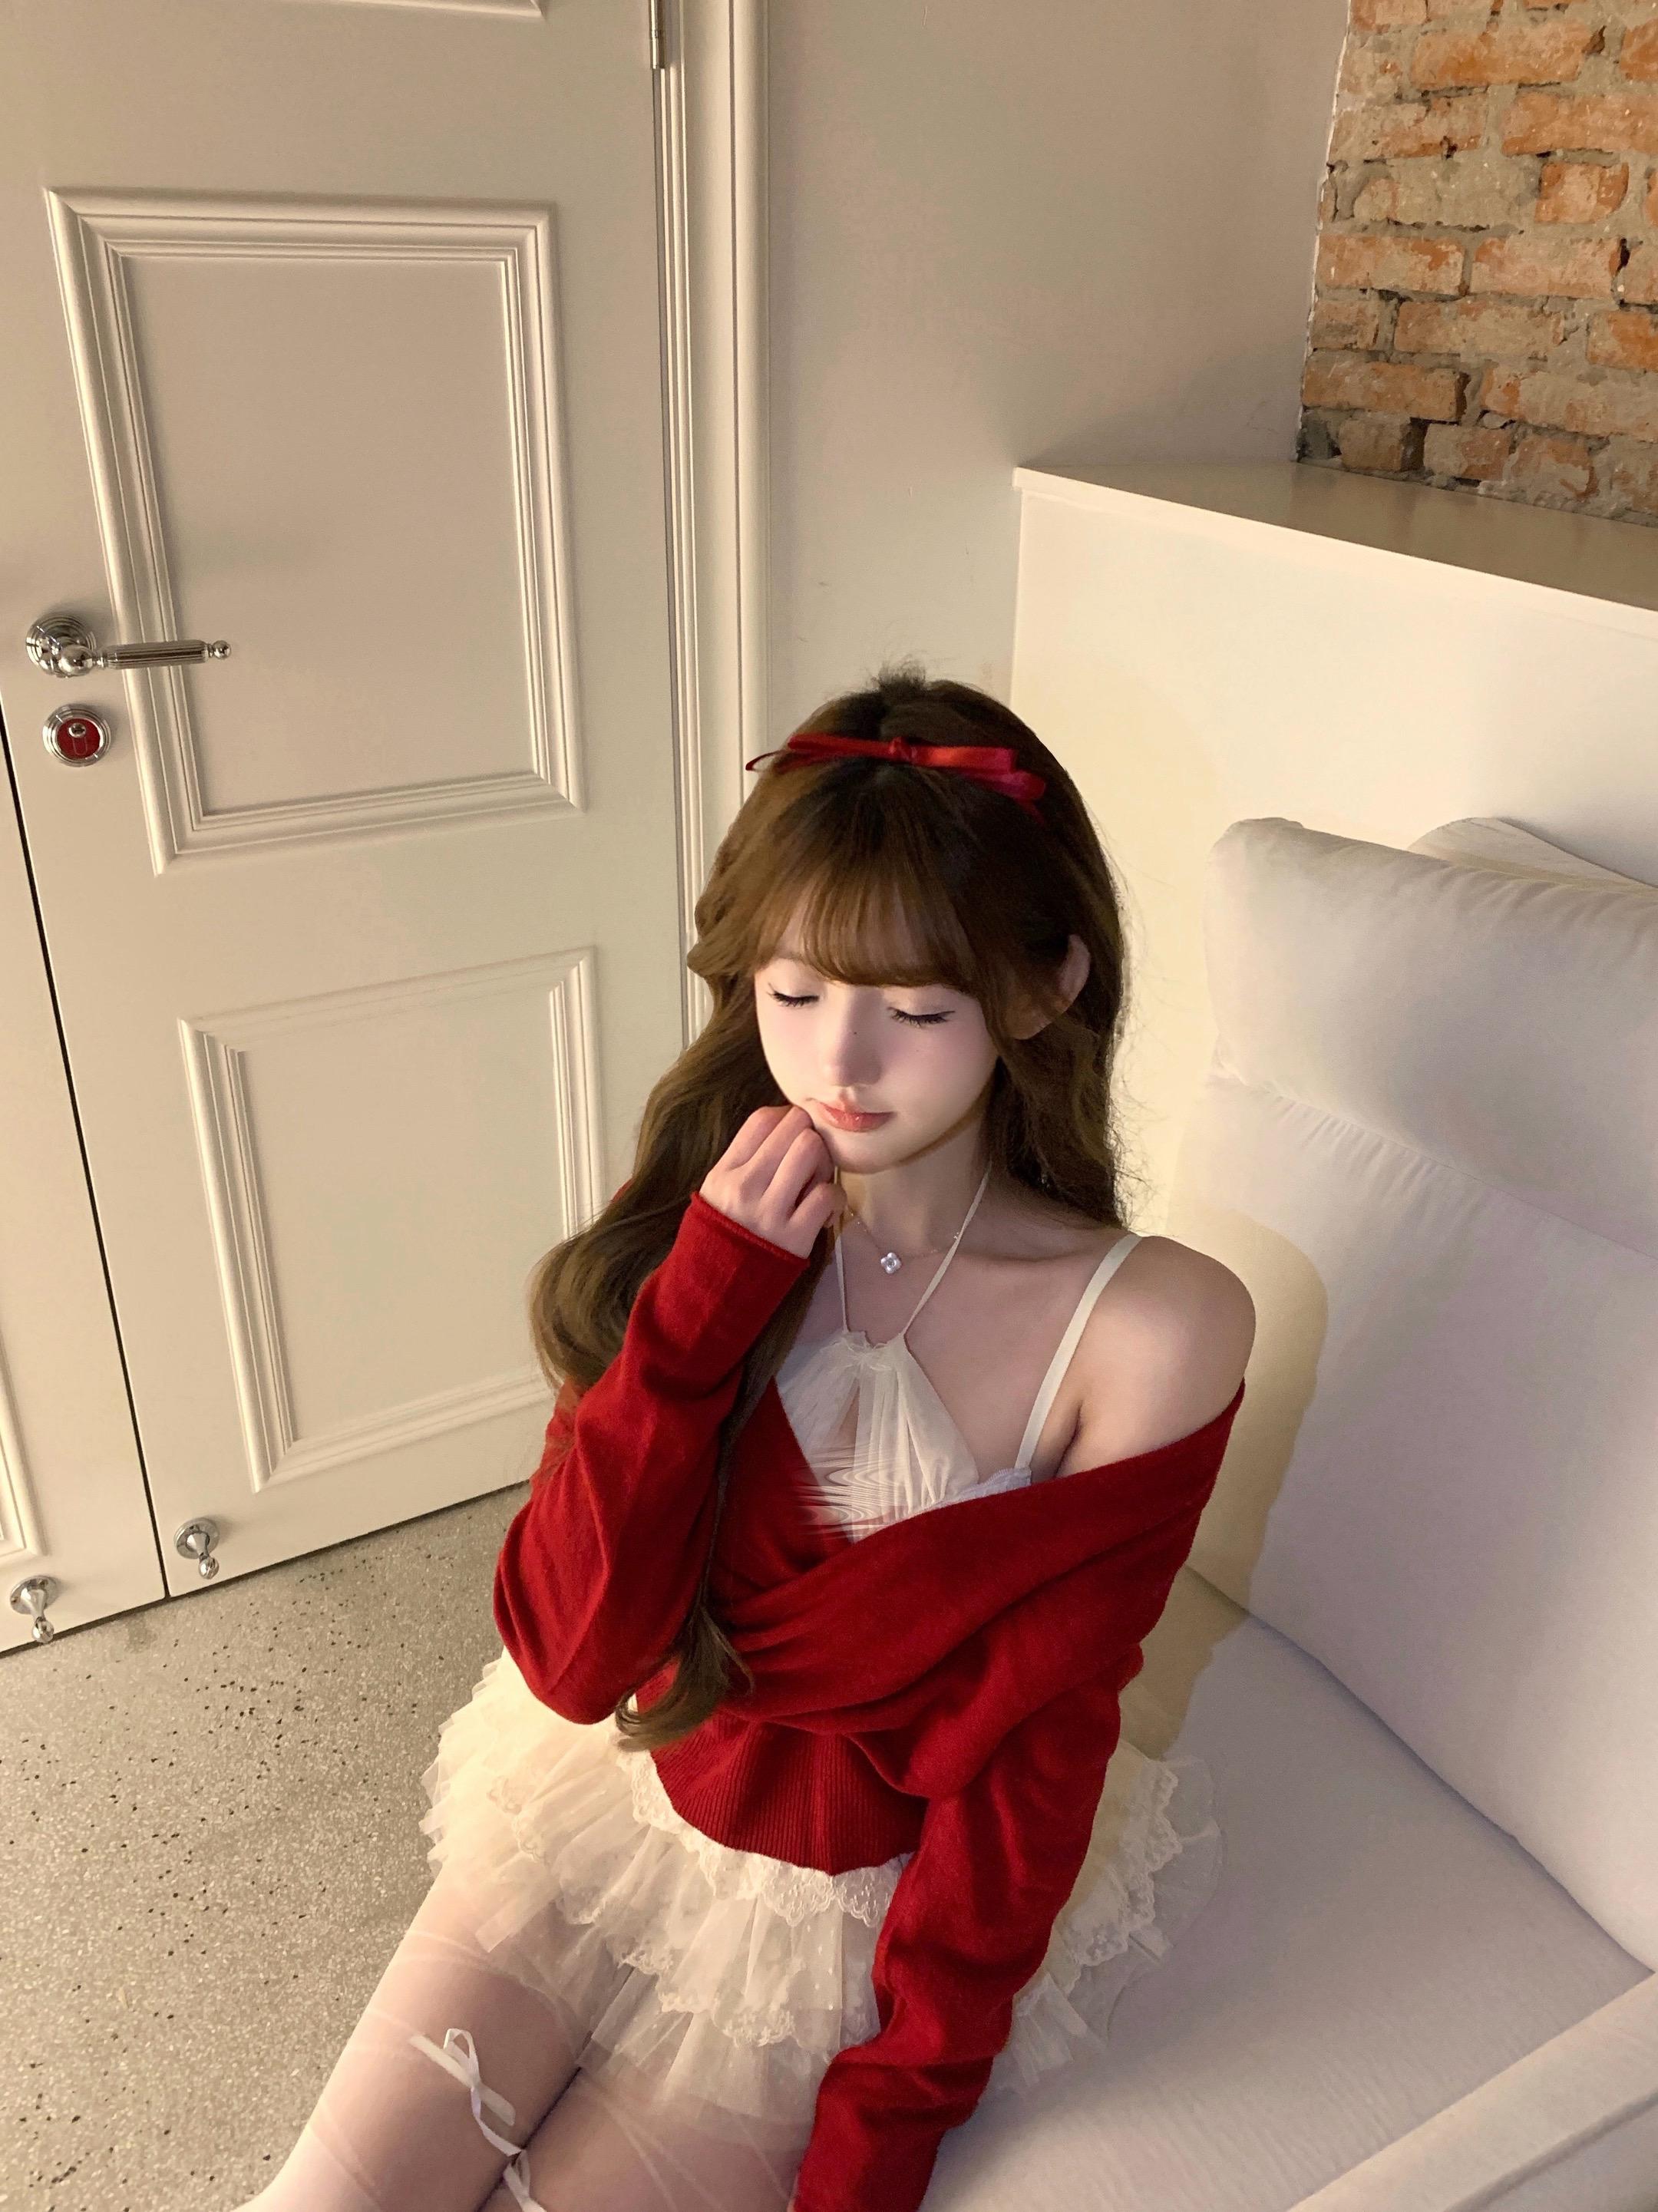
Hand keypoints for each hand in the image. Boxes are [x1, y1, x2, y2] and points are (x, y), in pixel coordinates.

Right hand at [700, 1102, 845, 1258]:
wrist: (715, 1291)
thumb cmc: (723, 1237)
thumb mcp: (717, 1193)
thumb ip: (744, 1162)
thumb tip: (785, 1128)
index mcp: (725, 1173)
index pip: (763, 1119)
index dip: (788, 1119)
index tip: (793, 1137)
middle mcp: (745, 1187)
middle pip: (794, 1128)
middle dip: (811, 1138)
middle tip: (810, 1162)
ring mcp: (770, 1212)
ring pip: (811, 1151)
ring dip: (824, 1163)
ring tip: (816, 1183)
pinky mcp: (794, 1237)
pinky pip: (827, 1194)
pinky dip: (834, 1198)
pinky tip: (825, 1211)